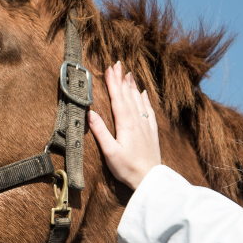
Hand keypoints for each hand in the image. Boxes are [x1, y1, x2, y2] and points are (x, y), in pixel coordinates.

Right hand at [88, 61, 160, 188]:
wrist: (151, 179)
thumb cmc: (128, 168)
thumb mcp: (110, 152)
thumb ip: (101, 132)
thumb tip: (90, 113)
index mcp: (125, 124)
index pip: (118, 98)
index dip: (113, 83)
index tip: (109, 68)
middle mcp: (137, 121)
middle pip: (128, 95)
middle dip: (122, 79)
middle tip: (118, 64)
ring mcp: (146, 126)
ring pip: (139, 100)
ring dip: (133, 86)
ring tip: (129, 73)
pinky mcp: (151, 132)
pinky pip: (148, 110)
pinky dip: (145, 99)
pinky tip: (143, 93)